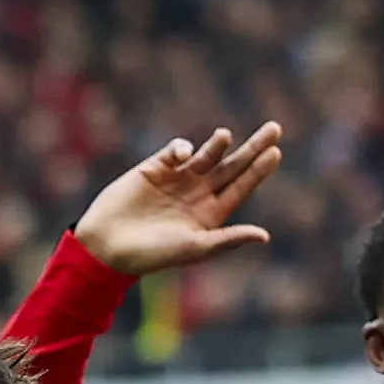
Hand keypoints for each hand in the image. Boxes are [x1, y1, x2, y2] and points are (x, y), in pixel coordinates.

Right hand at [73, 124, 284, 278]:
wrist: (107, 246)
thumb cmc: (152, 254)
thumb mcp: (194, 248)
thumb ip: (228, 239)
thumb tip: (265, 236)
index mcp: (211, 214)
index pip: (241, 187)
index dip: (258, 170)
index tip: (275, 152)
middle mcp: (198, 194)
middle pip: (232, 166)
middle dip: (253, 147)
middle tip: (275, 128)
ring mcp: (177, 179)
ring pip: (206, 155)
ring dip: (218, 145)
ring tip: (225, 136)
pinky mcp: (154, 168)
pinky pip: (175, 151)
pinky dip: (182, 148)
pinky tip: (183, 154)